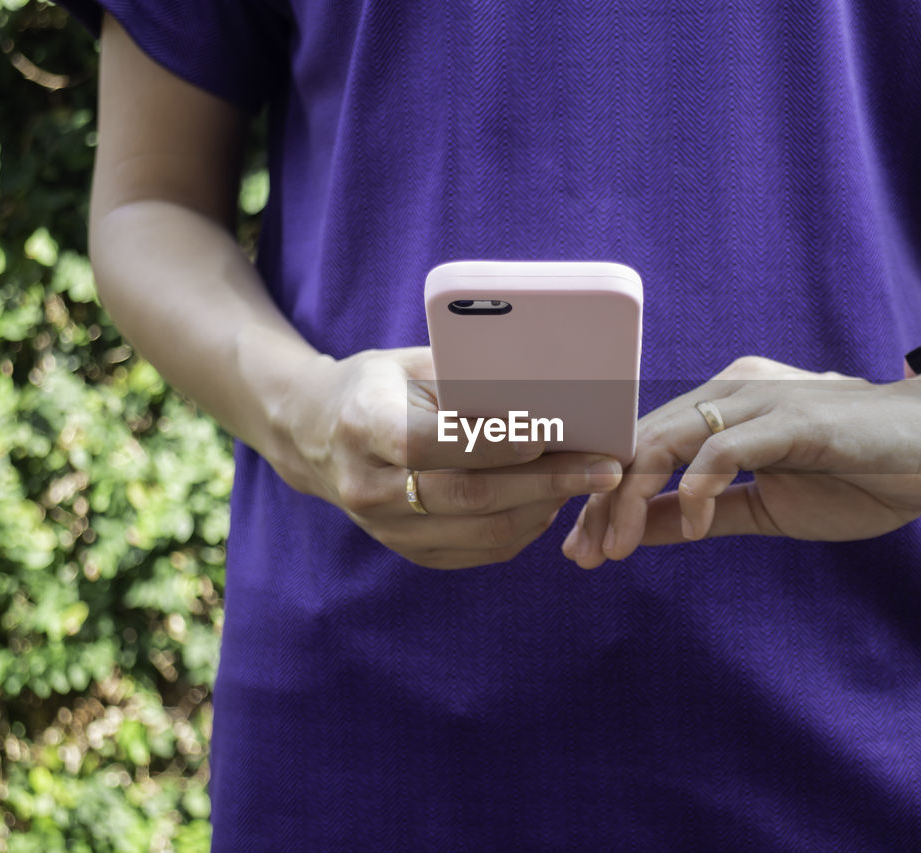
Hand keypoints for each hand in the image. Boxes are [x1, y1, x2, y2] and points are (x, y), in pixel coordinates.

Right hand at [269, 346, 622, 568]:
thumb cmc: (379, 386)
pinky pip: (479, 549)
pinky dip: (524, 527)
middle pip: (467, 494)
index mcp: (363, 424)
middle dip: (546, 481)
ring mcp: (384, 527)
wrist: (317, 435)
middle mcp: (366, 484)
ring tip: (588, 483)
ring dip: (544, 508)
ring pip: (481, 529)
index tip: (547, 433)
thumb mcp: (409, 365)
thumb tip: (547, 389)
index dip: (491, 443)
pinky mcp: (406, 550)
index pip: (430, 443)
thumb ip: (466, 378)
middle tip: (604, 469)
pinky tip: (552, 503)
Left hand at [561, 356, 920, 568]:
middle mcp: (730, 392)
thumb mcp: (765, 506)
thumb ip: (705, 513)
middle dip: (603, 503)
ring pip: (667, 441)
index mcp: (720, 407)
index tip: (582, 548)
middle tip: (583, 556)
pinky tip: (697, 527)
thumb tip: (641, 532)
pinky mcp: (792, 418)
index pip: (639, 447)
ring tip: (618, 549)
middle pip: (639, 443)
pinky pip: (725, 450)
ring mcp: (760, 400)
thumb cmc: (858, 474)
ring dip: (634, 499)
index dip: (604, 497)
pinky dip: (699, 490)